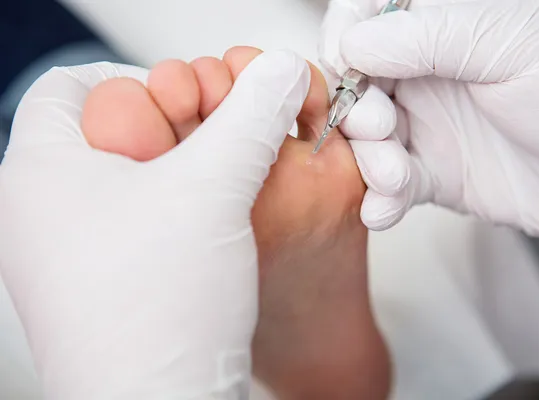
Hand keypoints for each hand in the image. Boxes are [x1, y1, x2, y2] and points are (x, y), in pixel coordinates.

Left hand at [0, 51, 308, 398]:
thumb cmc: (160, 311)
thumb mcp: (214, 190)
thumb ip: (250, 117)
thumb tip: (277, 71)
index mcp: (38, 170)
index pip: (73, 85)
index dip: (137, 78)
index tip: (186, 103)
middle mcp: (35, 211)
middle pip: (102, 131)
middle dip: (167, 130)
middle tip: (213, 149)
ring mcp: (59, 252)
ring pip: (120, 180)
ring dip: (174, 174)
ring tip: (215, 195)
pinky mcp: (88, 284)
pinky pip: (125, 224)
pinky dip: (166, 214)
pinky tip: (202, 235)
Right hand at [319, 0, 538, 243]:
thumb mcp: (515, 41)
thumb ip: (429, 38)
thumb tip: (356, 42)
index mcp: (449, 22)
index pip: (371, 12)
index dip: (346, 34)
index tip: (344, 64)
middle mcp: (432, 71)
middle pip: (360, 81)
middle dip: (356, 107)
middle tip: (377, 125)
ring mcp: (431, 123)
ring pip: (369, 138)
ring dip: (368, 160)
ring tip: (392, 175)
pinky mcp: (436, 173)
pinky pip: (392, 184)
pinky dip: (382, 199)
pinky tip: (384, 208)